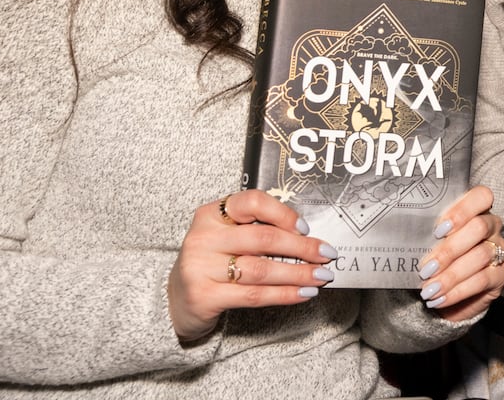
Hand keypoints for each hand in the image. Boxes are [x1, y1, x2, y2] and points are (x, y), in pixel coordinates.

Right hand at [167, 189, 337, 343]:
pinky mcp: (203, 296)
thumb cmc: (212, 263)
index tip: (306, 228)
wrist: (176, 300)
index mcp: (211, 214)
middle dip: (302, 248)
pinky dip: (284, 294)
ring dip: (298, 274)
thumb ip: (258, 230)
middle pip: (263, 239)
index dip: (283, 214)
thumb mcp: (227, 238)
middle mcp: (203, 238)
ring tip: (321, 277)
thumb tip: (308, 237)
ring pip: (261, 269)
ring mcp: (200, 268)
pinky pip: (253, 295)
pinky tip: (302, 294)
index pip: (252, 202)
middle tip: (327, 255)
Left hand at [418, 185, 503, 322]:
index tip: (438, 229)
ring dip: (451, 274)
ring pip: (481, 255)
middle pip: (479, 227)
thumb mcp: (430, 245)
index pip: (480, 197)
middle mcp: (491, 226)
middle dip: (450, 249)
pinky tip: (439, 298)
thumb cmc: (436, 262)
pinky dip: (457, 291)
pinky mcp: (500, 275)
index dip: (461, 210)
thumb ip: (425, 237)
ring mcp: (499, 249)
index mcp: (474, 211)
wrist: (448, 295)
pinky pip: (482, 280)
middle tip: (426, 268)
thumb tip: (403, 237)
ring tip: (429, 288)